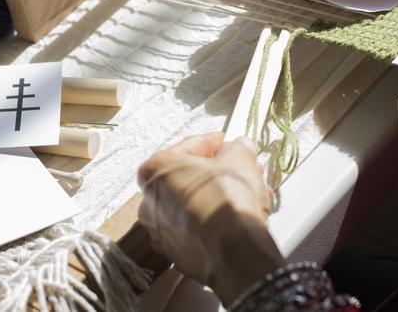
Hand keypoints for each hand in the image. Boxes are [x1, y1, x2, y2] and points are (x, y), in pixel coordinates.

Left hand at [138, 133, 283, 304]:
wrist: (234, 251)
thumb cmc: (228, 198)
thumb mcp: (239, 157)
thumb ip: (237, 148)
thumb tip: (238, 148)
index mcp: (156, 171)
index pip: (188, 147)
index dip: (213, 143)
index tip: (228, 142)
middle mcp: (150, 202)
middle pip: (189, 178)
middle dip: (218, 172)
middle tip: (240, 168)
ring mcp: (161, 232)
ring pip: (194, 204)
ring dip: (218, 196)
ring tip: (247, 192)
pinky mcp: (177, 255)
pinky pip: (198, 229)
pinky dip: (215, 220)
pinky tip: (239, 216)